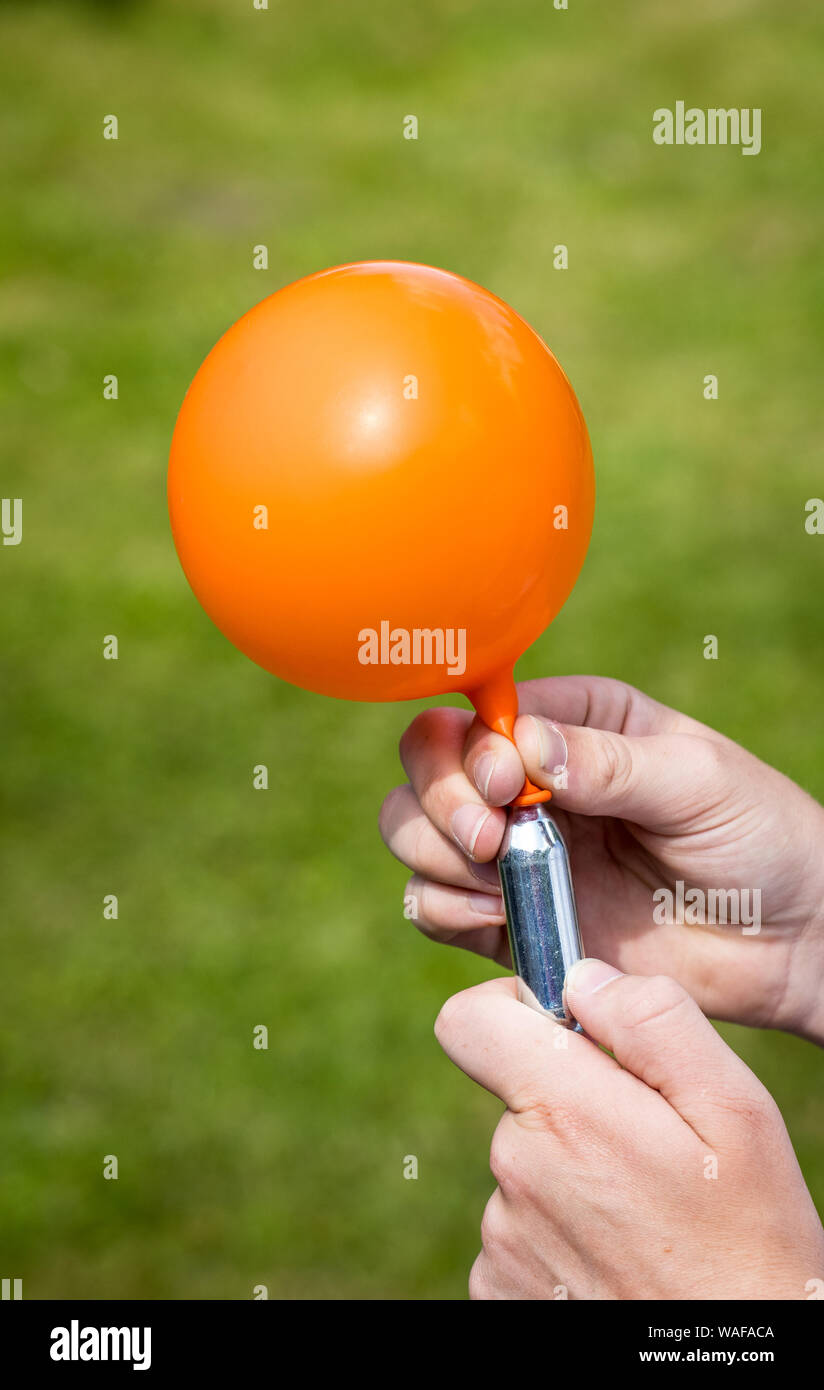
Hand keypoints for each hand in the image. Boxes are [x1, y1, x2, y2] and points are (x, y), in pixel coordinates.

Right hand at [379, 676, 823, 1043]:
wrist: (786, 943)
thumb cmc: (758, 837)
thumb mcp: (697, 781)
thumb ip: (610, 763)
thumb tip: (525, 747)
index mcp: (571, 722)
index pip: (478, 713)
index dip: (471, 747)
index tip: (507, 785)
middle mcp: (527, 781)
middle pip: (425, 765)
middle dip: (440, 800)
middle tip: (489, 839)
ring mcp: (511, 851)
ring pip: (411, 831)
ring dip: (434, 853)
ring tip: (497, 884)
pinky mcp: (506, 919)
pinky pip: (429, 904)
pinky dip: (442, 907)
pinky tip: (497, 917)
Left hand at [435, 963, 823, 1299]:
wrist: (732, 1372)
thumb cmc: (752, 1246)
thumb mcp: (736, 1114)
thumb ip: (653, 1023)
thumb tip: (582, 978)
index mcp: (565, 1113)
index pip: (469, 1021)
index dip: (514, 1009)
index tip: (568, 1031)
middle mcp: (515, 1173)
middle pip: (519, 1097)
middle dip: (576, 1104)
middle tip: (653, 1151)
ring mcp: (502, 1241)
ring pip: (527, 1166)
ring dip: (575, 1176)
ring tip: (647, 1218)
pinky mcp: (499, 1293)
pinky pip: (522, 1231)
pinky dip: (563, 1237)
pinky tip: (621, 1260)